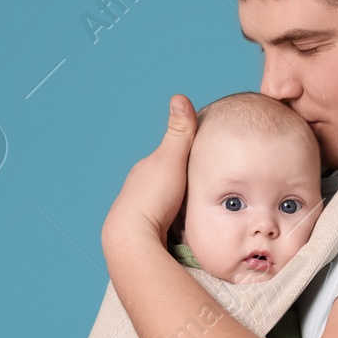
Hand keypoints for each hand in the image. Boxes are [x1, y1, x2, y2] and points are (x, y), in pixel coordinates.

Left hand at [102, 94, 197, 252]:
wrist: (133, 239)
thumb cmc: (153, 197)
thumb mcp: (171, 159)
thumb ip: (179, 132)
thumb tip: (180, 97)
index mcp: (144, 170)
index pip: (167, 158)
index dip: (184, 157)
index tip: (203, 159)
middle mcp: (137, 189)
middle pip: (166, 181)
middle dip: (181, 183)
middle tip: (204, 188)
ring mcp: (138, 212)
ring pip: (164, 204)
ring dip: (178, 205)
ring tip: (197, 210)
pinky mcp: (144, 234)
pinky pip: (163, 223)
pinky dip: (174, 222)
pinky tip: (185, 229)